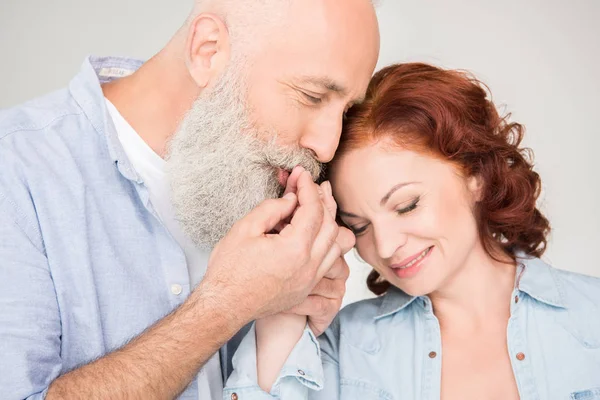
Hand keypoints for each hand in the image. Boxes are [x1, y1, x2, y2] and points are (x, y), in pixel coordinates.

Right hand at [200, 167, 339, 324]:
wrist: (224, 306)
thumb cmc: (229, 270)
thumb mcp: (244, 229)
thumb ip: (271, 209)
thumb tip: (292, 199)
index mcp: (294, 249)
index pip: (312, 209)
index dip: (308, 187)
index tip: (301, 174)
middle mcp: (309, 266)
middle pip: (330, 224)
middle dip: (322, 200)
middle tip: (312, 185)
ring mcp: (310, 279)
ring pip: (335, 244)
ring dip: (329, 222)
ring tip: (318, 204)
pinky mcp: (306, 288)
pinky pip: (328, 261)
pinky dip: (327, 242)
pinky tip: (315, 231)